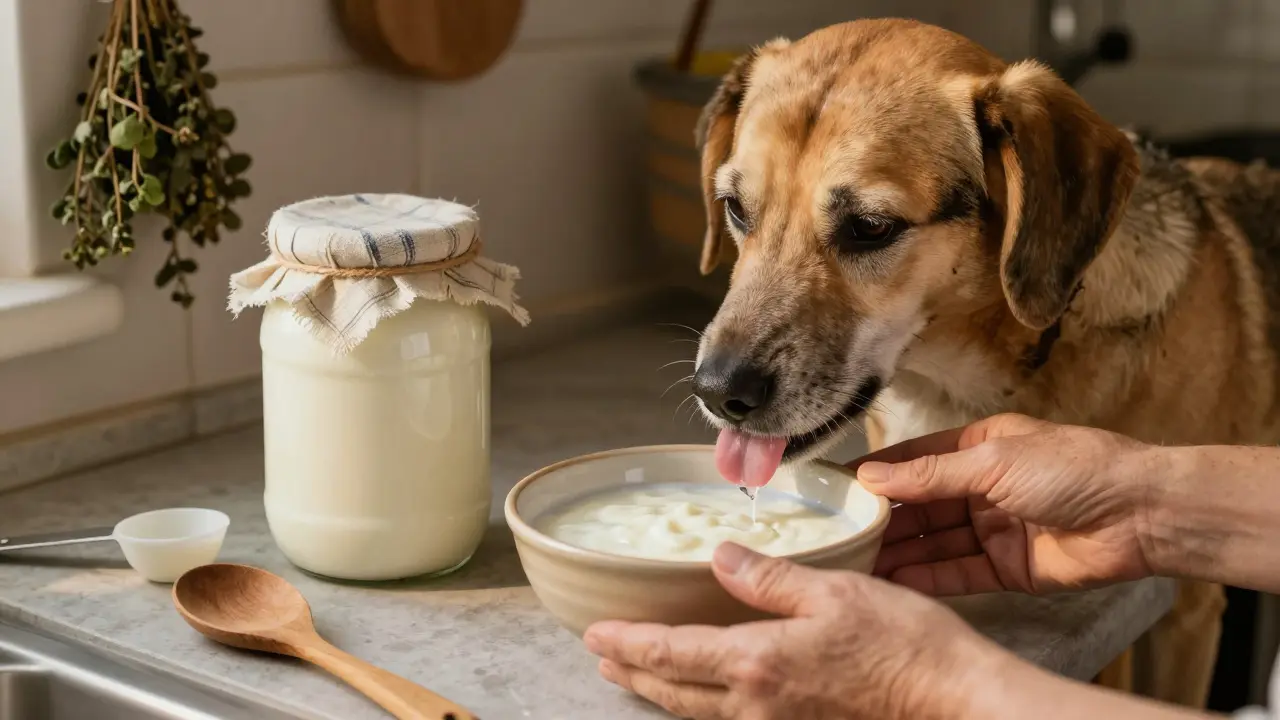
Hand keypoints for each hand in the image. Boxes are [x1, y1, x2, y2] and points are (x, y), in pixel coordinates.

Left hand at [584, 543, 1004, 719]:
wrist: (954, 702)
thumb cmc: (904, 645)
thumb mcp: (834, 592)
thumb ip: (769, 578)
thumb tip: (719, 557)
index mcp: (757, 662)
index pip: (670, 652)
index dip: (627, 643)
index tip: (594, 634)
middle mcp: (757, 705)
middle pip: (673, 692)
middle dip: (632, 674)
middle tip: (602, 659)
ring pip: (699, 714)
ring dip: (662, 694)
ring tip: (638, 678)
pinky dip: (702, 709)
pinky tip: (706, 699)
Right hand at [855, 413, 1156, 594]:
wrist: (1139, 515)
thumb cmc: (1075, 469)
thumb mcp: (993, 462)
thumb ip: (930, 475)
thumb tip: (872, 477)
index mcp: (980, 448)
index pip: (916, 460)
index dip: (879, 474)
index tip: (836, 488)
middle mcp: (983, 487)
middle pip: (921, 505)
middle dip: (883, 519)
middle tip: (838, 532)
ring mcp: (994, 528)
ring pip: (935, 542)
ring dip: (899, 551)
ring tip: (855, 561)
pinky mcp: (1007, 567)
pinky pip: (958, 573)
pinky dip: (927, 577)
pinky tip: (895, 581)